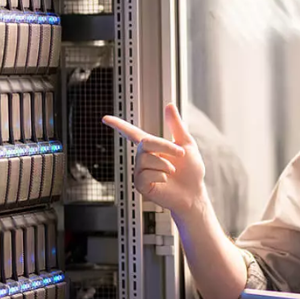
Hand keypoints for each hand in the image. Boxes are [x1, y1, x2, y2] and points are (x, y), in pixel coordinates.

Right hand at [102, 103, 205, 217]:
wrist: (194, 193)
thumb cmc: (191, 171)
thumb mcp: (187, 144)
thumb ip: (176, 125)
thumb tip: (170, 106)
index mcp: (153, 148)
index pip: (132, 133)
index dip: (119, 125)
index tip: (105, 118)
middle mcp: (144, 159)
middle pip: (145, 144)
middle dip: (165, 146)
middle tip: (181, 153)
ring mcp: (141, 172)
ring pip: (146, 159)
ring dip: (165, 164)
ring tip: (172, 171)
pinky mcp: (141, 185)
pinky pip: (145, 175)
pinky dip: (160, 175)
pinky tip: (165, 180)